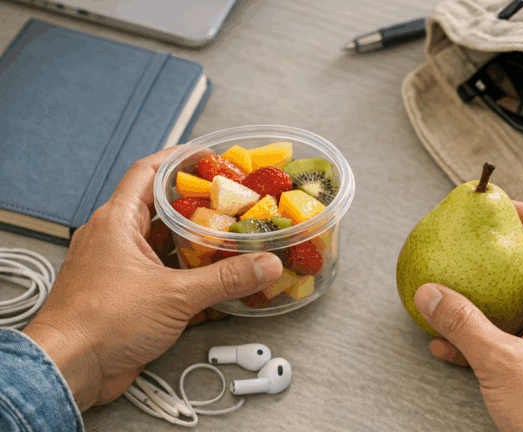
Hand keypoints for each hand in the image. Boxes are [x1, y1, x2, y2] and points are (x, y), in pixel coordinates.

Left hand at [22, 147, 283, 411]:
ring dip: (193, 242)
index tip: (207, 156)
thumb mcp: (174, 295)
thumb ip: (225, 278)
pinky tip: (210, 279)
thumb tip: (263, 265)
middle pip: (160, 208)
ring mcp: (119, 267)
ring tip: (228, 239)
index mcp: (117, 222)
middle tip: (229, 202)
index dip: (178, 159)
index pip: (147, 172)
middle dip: (197, 205)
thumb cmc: (99, 322)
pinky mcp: (127, 294)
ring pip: (163, 243)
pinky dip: (186, 272)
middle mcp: (115, 239)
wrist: (70, 368)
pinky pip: (162, 272)